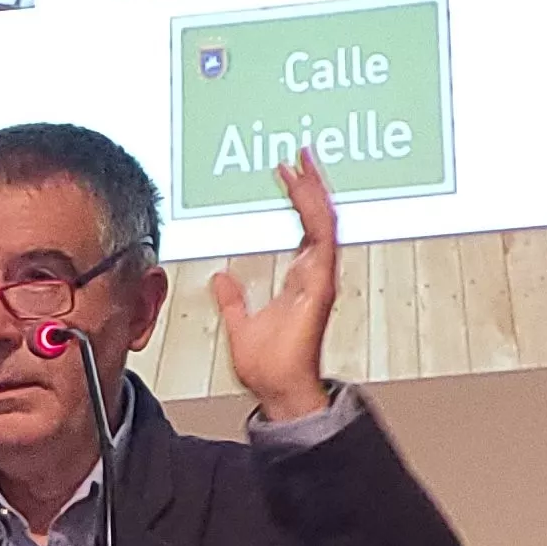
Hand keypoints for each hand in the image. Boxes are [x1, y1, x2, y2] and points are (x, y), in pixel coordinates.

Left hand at [213, 154, 338, 422]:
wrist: (278, 390)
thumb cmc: (269, 367)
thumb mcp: (240, 323)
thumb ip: (233, 299)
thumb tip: (222, 278)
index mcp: (301, 279)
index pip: (305, 227)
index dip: (298, 197)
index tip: (286, 172)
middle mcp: (315, 275)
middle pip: (318, 218)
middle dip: (311, 184)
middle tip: (300, 155)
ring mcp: (319, 280)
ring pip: (325, 223)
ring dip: (316, 193)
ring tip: (305, 165)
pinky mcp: (319, 287)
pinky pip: (324, 243)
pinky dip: (319, 217)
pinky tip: (312, 196)